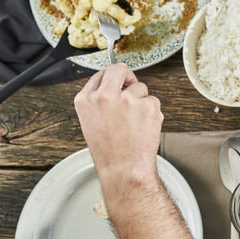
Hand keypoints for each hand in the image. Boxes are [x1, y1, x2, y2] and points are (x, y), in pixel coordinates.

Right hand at [74, 64, 161, 192]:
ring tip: (134, 122)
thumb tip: (115, 86)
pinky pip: (153, 101)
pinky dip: (152, 112)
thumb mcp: (91, 122)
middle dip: (127, 75)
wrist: (124, 169)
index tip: (118, 81)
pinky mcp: (147, 105)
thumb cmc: (109, 151)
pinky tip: (144, 127)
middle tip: (131, 85)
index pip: (101, 74)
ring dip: (141, 101)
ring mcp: (127, 99)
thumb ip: (99, 101)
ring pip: (141, 88)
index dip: (112, 78)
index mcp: (86, 100)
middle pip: (119, 69)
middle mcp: (104, 96)